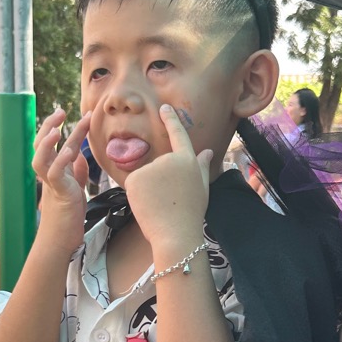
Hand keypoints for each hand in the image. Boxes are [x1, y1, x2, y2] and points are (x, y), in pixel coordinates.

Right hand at [31, 107, 89, 252]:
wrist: (60, 242)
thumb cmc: (67, 217)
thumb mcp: (75, 188)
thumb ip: (76, 171)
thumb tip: (79, 154)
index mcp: (54, 171)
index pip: (54, 143)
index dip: (60, 127)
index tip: (71, 112)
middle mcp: (49, 175)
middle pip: (41, 145)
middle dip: (49, 126)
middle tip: (61, 111)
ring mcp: (52, 184)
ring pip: (40, 158)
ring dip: (47, 142)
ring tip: (58, 128)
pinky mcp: (59, 195)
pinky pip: (55, 175)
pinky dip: (61, 162)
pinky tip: (70, 151)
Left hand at [124, 105, 210, 258]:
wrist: (175, 233)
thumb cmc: (191, 213)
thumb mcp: (202, 188)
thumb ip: (201, 167)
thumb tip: (207, 152)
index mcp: (187, 160)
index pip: (178, 134)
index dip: (170, 119)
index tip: (164, 108)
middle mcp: (169, 159)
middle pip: (158, 165)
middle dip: (159, 181)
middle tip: (169, 200)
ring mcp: (151, 168)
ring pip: (145, 175)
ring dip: (148, 188)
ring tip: (159, 204)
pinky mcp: (134, 178)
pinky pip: (134, 184)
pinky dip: (137, 194)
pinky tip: (147, 205)